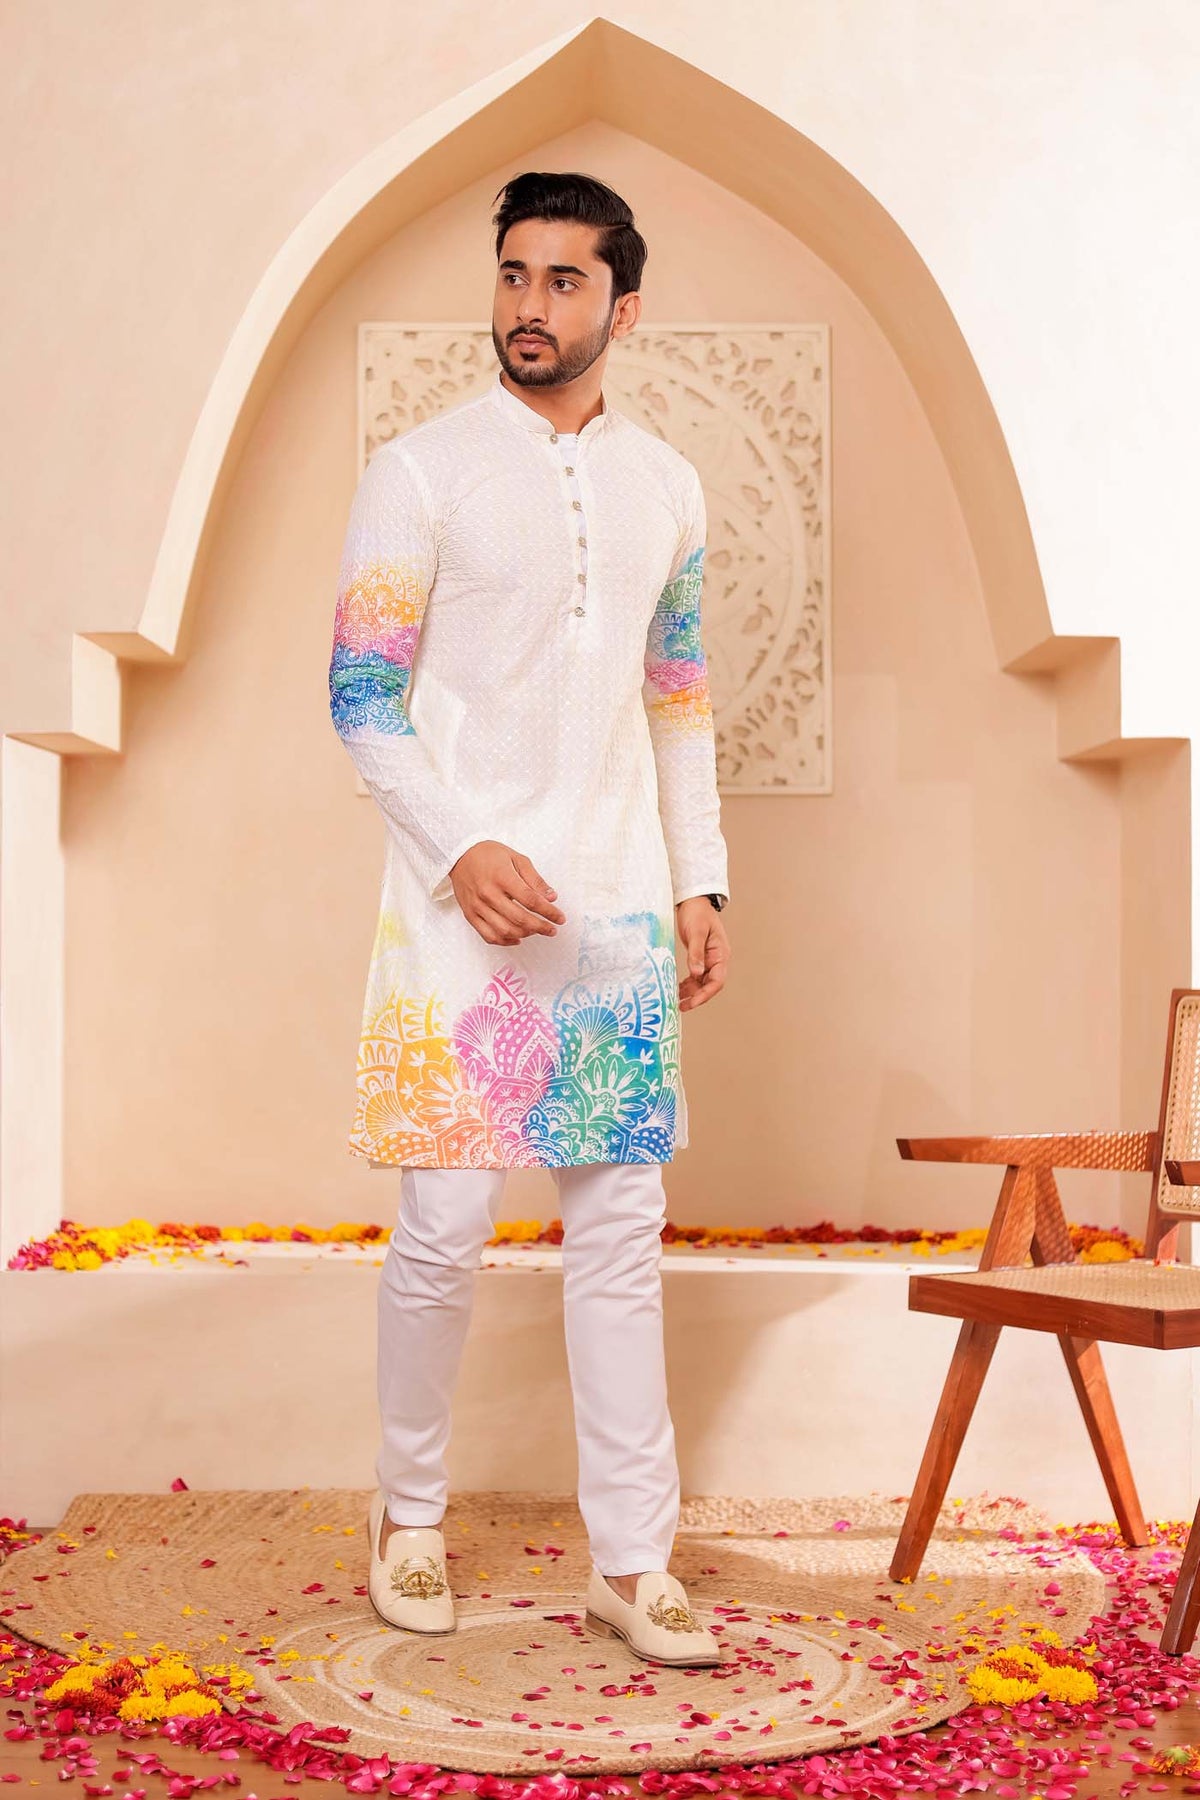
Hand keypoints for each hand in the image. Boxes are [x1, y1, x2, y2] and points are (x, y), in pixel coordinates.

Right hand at [448, 841, 565, 944]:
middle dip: (541, 927)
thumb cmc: (490, 855)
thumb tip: (552, 897)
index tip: (560, 918)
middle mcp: (488, 893)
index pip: (530, 900)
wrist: (459, 856)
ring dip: (525, 934)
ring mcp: (477, 906)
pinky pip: (489, 935)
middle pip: (519, 918)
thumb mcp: (516, 858)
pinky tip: (518, 938)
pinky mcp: (470, 915)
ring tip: (536, 931)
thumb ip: (535, 879)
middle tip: (553, 929)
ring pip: (505, 930)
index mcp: (502, 877)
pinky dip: (505, 941)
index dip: (548, 911)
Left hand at [676, 897, 729, 1010]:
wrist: (693, 900)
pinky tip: (678, 989)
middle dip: (697, 997)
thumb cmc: (697, 913)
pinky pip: (696, 976)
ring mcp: (709, 959)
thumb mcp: (695, 932)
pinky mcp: (700, 957)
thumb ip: (695, 953)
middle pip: (710, 984)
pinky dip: (688, 984)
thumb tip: (696, 974)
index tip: (692, 1002)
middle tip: (681, 1006)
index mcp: (721, 954)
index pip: (717, 980)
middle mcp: (717, 959)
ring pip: (702, 982)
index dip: (705, 994)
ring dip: (691, 992)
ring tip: (676, 1001)